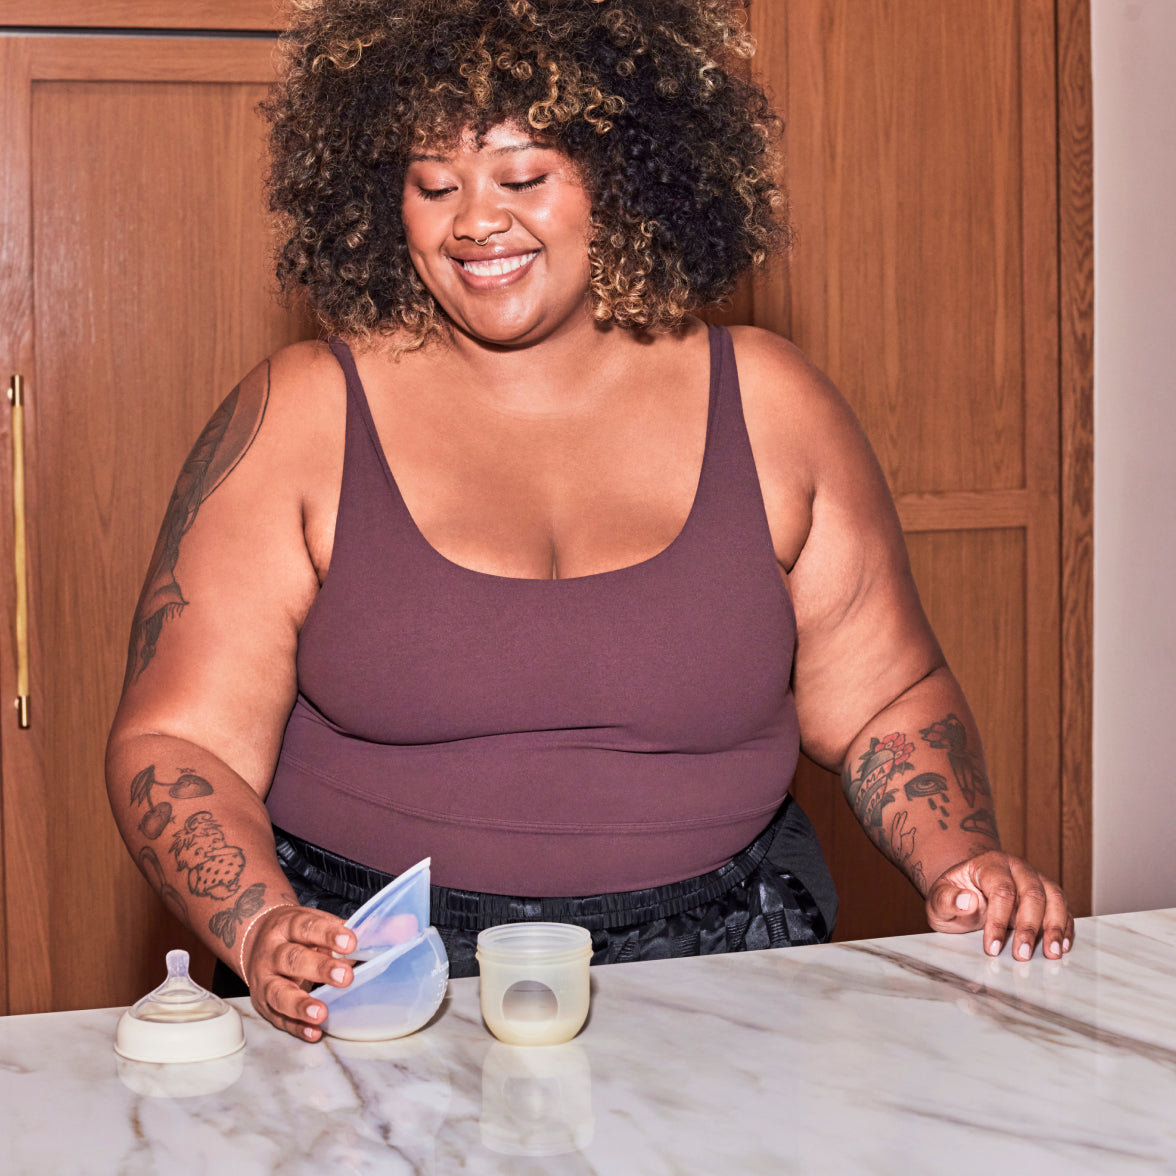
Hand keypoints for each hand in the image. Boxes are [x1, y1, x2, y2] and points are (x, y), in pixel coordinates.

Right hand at [241, 905, 356, 1040]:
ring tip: (322, 1013)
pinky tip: (315, 1031)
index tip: (351, 942)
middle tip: (346, 977)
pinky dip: (296, 1026)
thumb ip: (362, 928)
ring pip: (278, 992)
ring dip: (300, 1004)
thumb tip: (405, 926)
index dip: (328, 934)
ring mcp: (264, 980)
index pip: (307, 926)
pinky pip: (277, 1018)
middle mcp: (272, 951)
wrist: (253, 939)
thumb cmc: (299, 934)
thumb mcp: (322, 923)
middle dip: (319, 969)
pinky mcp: (263, 1004)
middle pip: (292, 959)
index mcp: (288, 925)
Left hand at [925, 850, 1073, 960]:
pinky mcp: (1047, 896)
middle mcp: (1017, 868)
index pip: (1001, 890)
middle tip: (1021, 955)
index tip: (992, 948)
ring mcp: (1036, 880)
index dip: (998, 920)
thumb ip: (947, 899)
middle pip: (1032, 893)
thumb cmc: (953, 896)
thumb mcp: (938, 899)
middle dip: (1029, 927)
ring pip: (1054, 898)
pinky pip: (1063, 908)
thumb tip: (968, 901)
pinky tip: (1062, 946)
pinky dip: (1065, 927)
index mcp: (990, 864)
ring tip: (1052, 953)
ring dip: (1055, 927)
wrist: (966, 892)